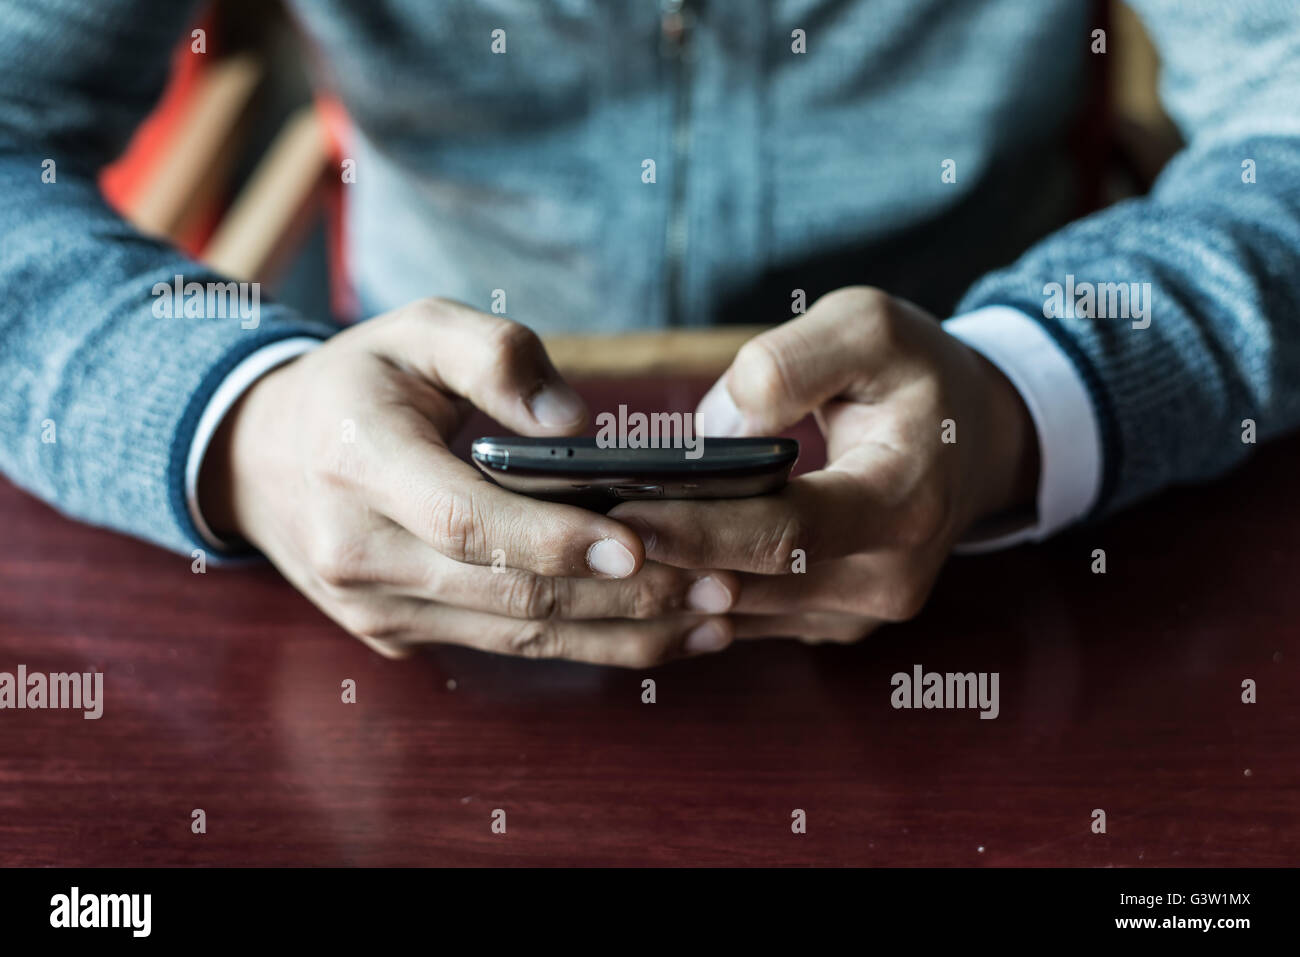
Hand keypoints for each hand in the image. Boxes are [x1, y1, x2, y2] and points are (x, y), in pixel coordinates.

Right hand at [199, 298, 736, 663]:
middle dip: (621, 597)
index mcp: (357, 459)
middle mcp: (358, 550)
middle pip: (507, 593)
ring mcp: (375, 606)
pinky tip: (654, 632)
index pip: (464, 520)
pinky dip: (582, 643)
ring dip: (620, 634)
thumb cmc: (358, 383)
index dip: (553, 541)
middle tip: (720, 587)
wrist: (261, 459)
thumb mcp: (415, 328)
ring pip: (516, 636)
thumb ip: (496, 354)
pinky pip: (502, 646)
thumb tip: (576, 423)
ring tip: (712, 620)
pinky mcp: (397, 634)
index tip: (638, 545)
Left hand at [609, 286, 1038, 643]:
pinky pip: (747, 620)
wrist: (974, 441)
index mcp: (905, 502)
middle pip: (755, 584)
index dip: (704, 530)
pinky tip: (632, 560)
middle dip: (663, 563)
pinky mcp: (832, 622)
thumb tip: (714, 430)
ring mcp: (860, 611)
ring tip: (586, 547)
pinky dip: (689, 593)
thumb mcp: (870, 327)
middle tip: (576, 536)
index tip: (622, 518)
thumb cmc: (916, 376)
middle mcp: (887, 577)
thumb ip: (791, 363)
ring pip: (740, 614)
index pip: (790, 533)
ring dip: (666, 586)